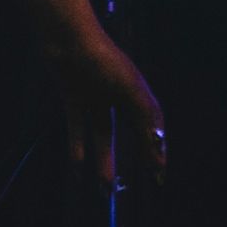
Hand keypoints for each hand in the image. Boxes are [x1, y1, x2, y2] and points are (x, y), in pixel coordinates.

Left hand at [54, 31, 165, 188]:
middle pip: (132, 132)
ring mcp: (96, 98)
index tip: (159, 173)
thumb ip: (143, 112)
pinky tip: (76, 168)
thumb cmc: (101, 58)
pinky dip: (77, 148)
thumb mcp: (127, 86)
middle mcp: (119, 96)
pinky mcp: (74, 100)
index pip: (152, 126)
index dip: (157, 148)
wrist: (67, 39)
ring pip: (103, 136)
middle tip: (145, 182)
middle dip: (138, 156)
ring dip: (104, 160)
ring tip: (104, 188)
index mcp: (138, 92)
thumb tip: (157, 140)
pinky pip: (77, 130)